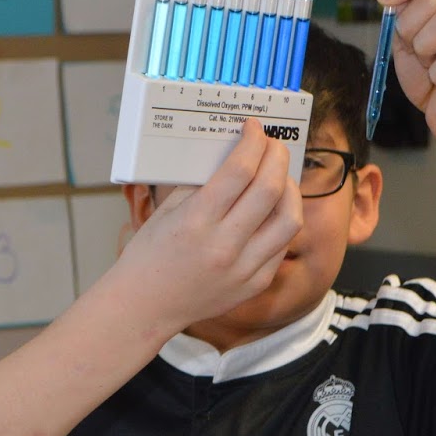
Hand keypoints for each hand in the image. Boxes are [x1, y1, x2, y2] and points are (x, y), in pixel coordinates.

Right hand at [110, 123, 302, 333]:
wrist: (145, 305)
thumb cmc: (149, 256)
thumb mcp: (168, 211)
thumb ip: (202, 185)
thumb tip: (235, 157)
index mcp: (196, 221)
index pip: (240, 170)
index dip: (253, 142)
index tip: (254, 129)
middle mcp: (224, 245)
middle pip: (270, 188)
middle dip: (277, 157)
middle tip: (273, 146)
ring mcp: (243, 268)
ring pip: (290, 219)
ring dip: (290, 189)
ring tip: (280, 177)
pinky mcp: (254, 284)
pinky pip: (282, 245)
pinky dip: (281, 220)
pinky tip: (272, 210)